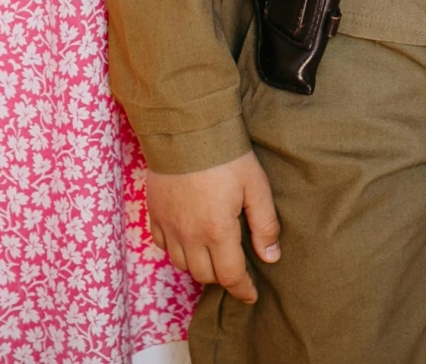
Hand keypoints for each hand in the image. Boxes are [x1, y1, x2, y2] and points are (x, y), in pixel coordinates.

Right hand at [144, 151, 278, 303]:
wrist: (185, 130)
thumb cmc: (226, 156)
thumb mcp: (256, 187)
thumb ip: (265, 224)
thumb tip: (270, 257)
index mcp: (217, 231)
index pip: (230, 276)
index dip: (242, 289)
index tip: (251, 295)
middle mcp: (189, 236)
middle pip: (205, 275)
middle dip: (222, 277)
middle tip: (235, 267)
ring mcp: (169, 226)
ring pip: (182, 265)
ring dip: (199, 266)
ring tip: (213, 255)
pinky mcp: (154, 215)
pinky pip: (164, 246)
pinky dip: (177, 250)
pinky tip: (188, 239)